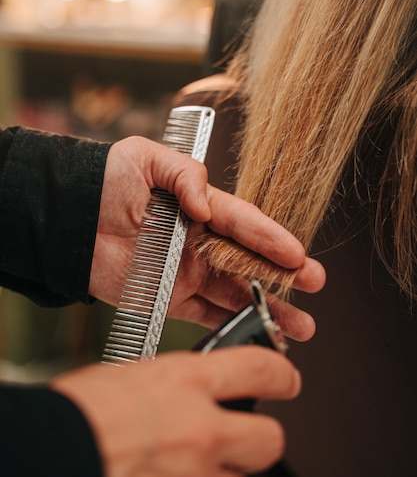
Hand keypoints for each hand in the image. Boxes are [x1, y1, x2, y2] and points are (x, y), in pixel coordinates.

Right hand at [51, 346, 300, 476]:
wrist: (54, 447)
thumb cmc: (82, 410)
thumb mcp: (137, 377)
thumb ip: (176, 386)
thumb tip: (192, 393)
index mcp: (186, 381)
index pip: (262, 369)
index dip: (283, 373)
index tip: (286, 378)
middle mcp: (200, 427)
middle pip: (269, 439)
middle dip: (262, 437)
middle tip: (248, 434)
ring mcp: (195, 472)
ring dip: (222, 470)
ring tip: (195, 461)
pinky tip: (174, 474)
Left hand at [89, 136, 324, 339]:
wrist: (68, 217)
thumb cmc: (105, 179)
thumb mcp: (146, 158)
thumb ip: (185, 177)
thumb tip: (207, 207)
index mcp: (200, 207)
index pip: (244, 223)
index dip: (272, 238)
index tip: (298, 254)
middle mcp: (200, 241)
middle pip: (250, 261)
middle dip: (285, 275)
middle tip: (314, 285)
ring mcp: (187, 271)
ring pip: (235, 291)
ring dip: (267, 306)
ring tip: (299, 324)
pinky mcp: (169, 297)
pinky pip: (205, 314)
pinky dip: (229, 325)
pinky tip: (254, 333)